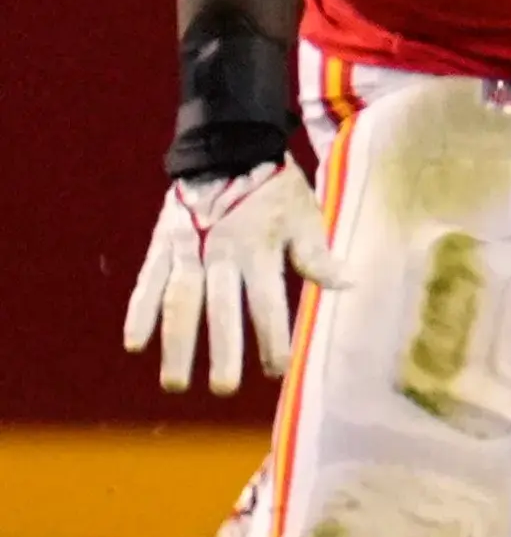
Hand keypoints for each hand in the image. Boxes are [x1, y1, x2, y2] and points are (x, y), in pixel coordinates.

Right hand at [123, 163, 344, 394]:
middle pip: (221, 309)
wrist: (226, 148)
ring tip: (176, 383)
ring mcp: (187, 251)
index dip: (272, 337)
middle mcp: (221, 254)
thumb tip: (348, 286)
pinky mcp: (162, 246)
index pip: (267, 302)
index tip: (277, 369)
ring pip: (180, 304)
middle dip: (222, 350)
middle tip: (224, 388)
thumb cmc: (274, 189)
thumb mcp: (305, 216)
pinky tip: (135, 345)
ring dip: (176, 345)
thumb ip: (317, 256)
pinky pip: (148, 284)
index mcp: (259, 249)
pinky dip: (139, 313)